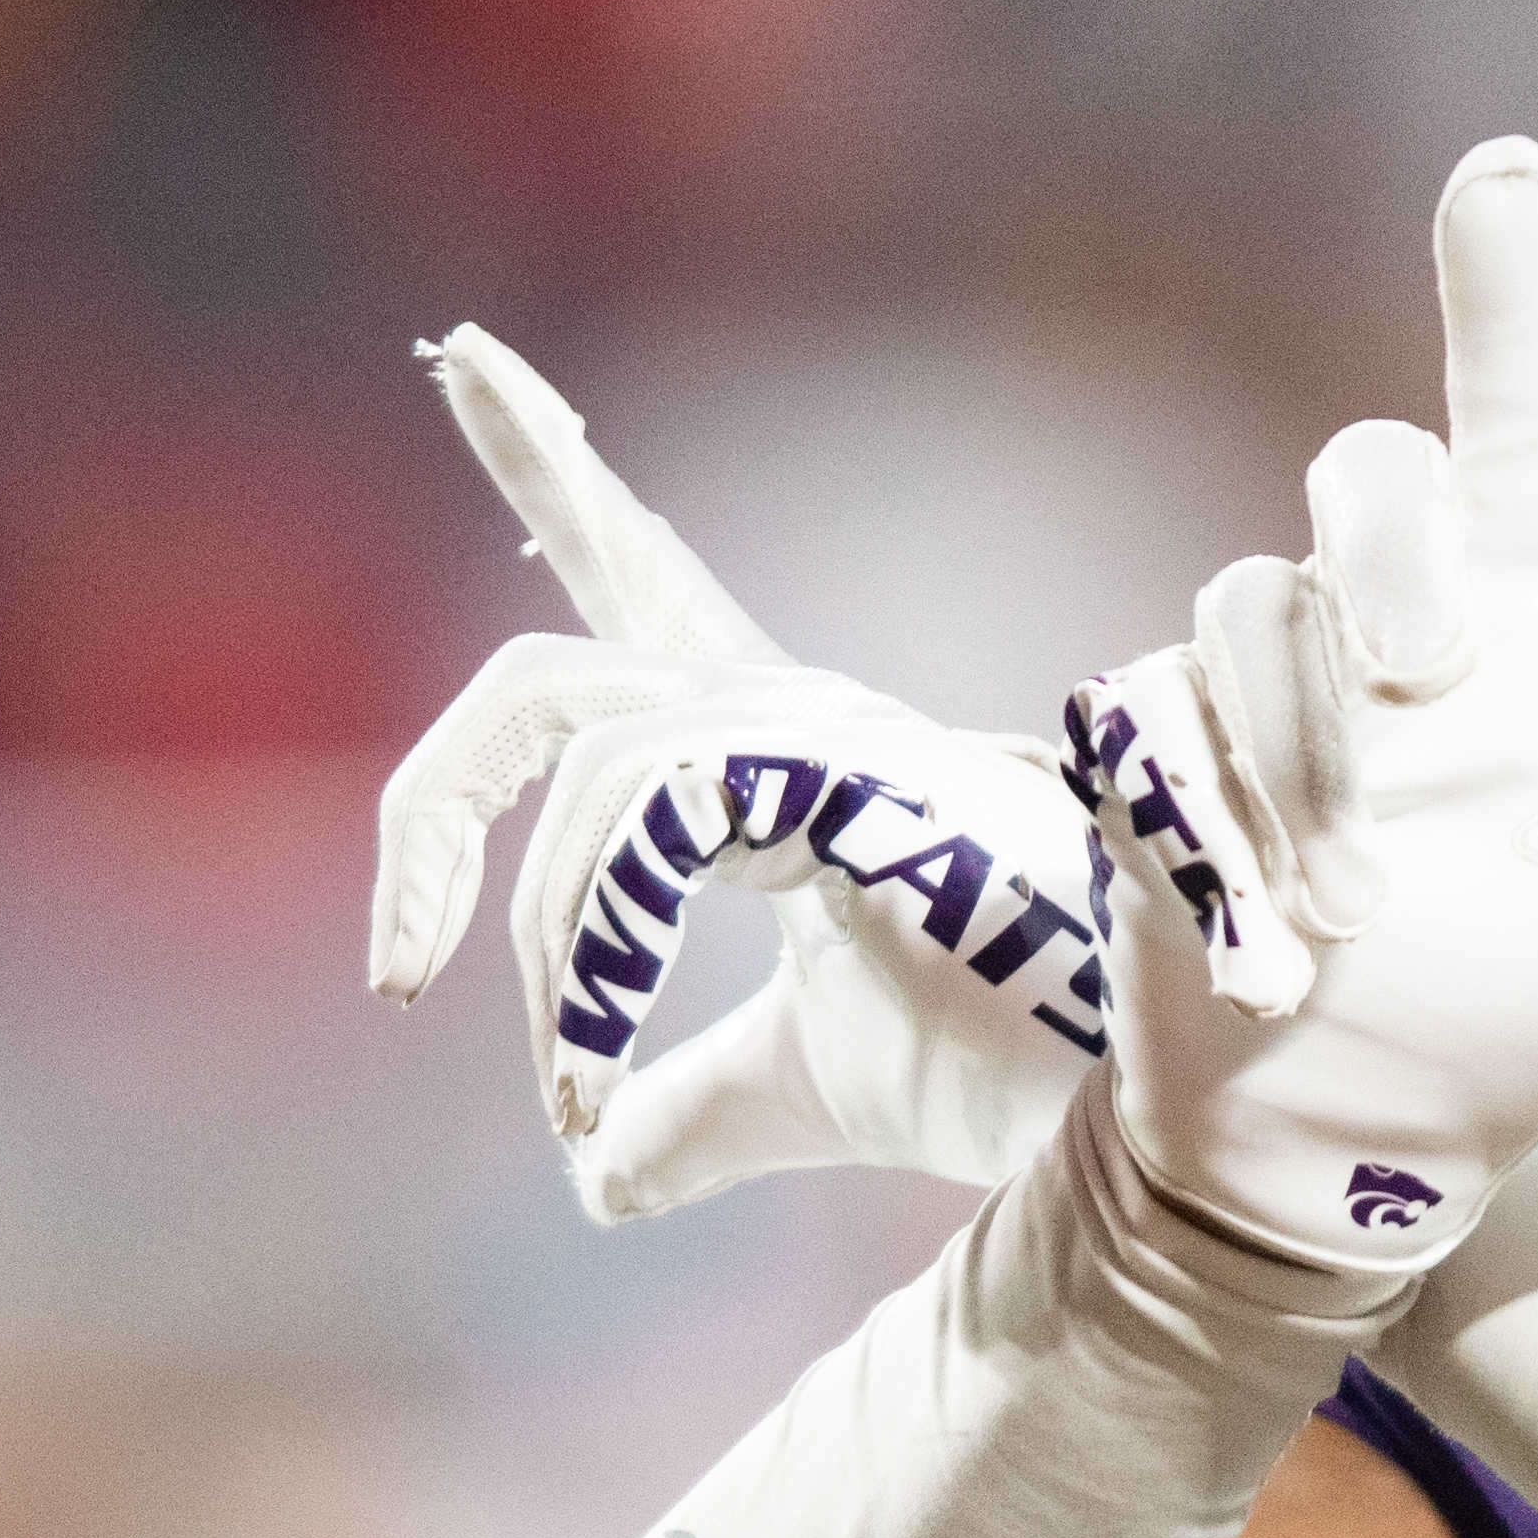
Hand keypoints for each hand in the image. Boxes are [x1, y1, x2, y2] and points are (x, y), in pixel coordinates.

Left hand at [372, 330, 1115, 1215]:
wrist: (1141, 1103)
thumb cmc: (1017, 1065)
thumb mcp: (799, 1091)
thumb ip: (690, 1109)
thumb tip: (597, 1180)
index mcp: (778, 752)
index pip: (642, 574)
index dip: (551, 468)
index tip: (465, 358)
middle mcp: (796, 713)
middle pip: (546, 680)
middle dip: (429, 809)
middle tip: (396, 966)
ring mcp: (828, 732)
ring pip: (587, 771)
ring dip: (545, 956)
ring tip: (572, 1105)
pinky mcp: (850, 774)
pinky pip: (646, 820)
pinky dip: (588, 963)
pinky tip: (593, 1088)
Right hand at [1067, 138, 1537, 1276]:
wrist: (1322, 1152)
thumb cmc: (1501, 1030)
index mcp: (1512, 641)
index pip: (1519, 430)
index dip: (1514, 302)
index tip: (1505, 168)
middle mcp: (1385, 634)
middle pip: (1367, 475)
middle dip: (1391, 559)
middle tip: (1423, 675)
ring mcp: (1261, 687)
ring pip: (1258, 600)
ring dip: (1309, 757)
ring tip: (1350, 903)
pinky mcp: (1155, 750)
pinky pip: (1168, 714)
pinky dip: (1222, 827)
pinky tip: (1264, 931)